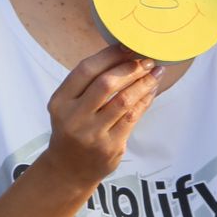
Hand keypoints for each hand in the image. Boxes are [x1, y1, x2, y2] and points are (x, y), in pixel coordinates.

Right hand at [41, 45, 161, 187]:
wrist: (68, 169)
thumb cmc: (73, 128)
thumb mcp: (70, 105)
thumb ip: (90, 83)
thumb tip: (125, 54)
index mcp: (60, 101)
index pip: (86, 70)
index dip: (109, 55)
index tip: (128, 46)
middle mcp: (73, 118)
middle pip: (106, 84)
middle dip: (130, 68)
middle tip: (147, 60)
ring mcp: (92, 134)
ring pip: (123, 100)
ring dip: (143, 83)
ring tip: (155, 73)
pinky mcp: (110, 147)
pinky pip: (133, 117)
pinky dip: (145, 100)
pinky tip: (151, 91)